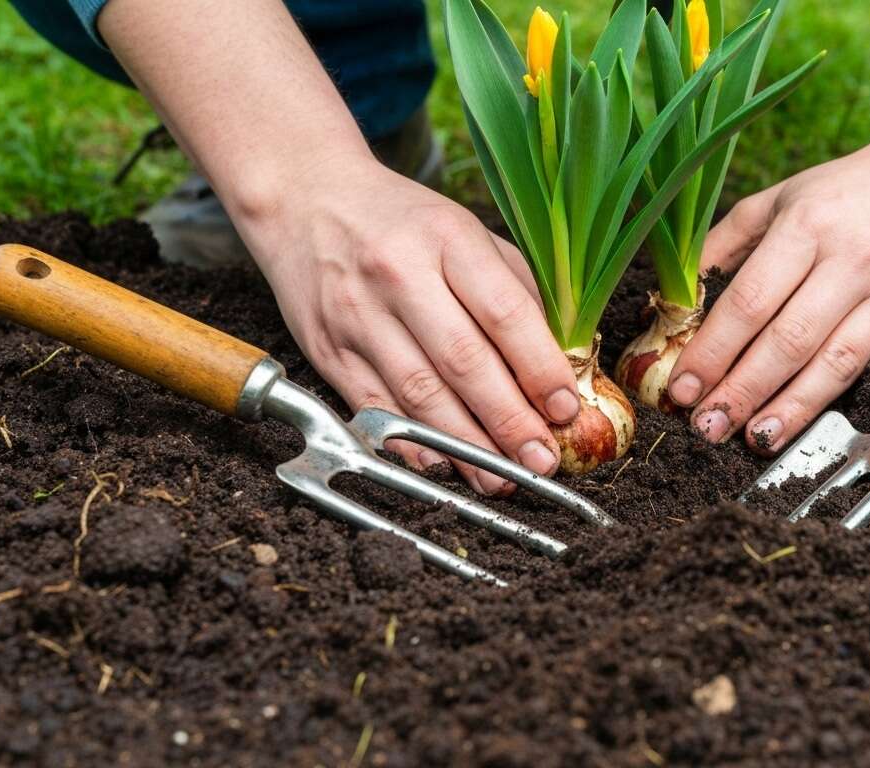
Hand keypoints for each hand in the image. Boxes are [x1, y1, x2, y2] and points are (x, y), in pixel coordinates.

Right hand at [236, 154, 579, 493]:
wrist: (304, 200)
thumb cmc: (401, 221)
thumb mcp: (465, 231)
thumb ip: (514, 288)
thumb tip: (559, 360)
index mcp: (447, 238)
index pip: (504, 312)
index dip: (540, 367)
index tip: (565, 407)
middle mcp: (399, 275)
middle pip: (464, 362)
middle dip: (510, 421)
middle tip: (543, 460)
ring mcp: (357, 316)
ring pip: (419, 394)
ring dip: (466, 445)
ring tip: (502, 477)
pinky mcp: (327, 350)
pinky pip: (374, 408)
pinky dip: (410, 444)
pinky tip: (443, 466)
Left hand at [666, 125, 869, 452]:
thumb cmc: (855, 189)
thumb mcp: (785, 196)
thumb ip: (727, 241)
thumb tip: (678, 296)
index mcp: (809, 224)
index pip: (751, 300)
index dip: (713, 351)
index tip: (682, 387)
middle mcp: (854, 260)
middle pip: (789, 341)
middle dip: (741, 391)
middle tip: (706, 427)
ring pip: (835, 364)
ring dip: (790, 409)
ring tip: (754, 439)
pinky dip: (837, 401)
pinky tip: (806, 423)